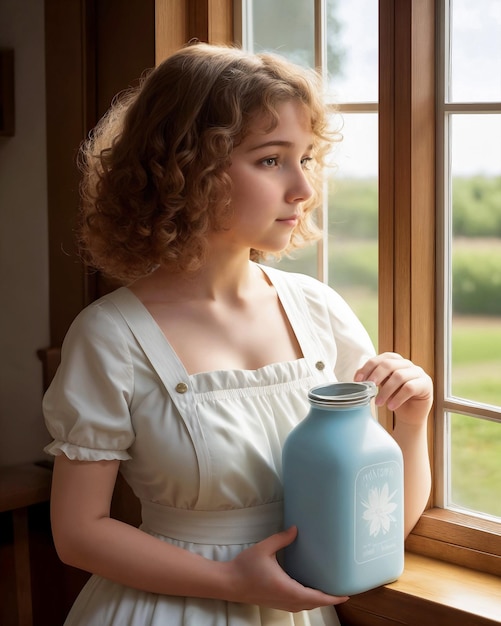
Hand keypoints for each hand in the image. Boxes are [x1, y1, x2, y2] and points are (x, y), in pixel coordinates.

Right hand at [225, 526, 348, 611]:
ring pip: (304, 606)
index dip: (332, 597)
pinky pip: (297, 605)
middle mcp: (286, 600)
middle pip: (313, 604)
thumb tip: (296, 529)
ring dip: (318, 601)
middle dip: (328, 599)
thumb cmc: (246, 566)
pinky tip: (308, 592)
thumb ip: (282, 539)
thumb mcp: (265, 548)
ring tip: (328, 592)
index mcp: (287, 589)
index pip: (315, 597)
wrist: (228, 583)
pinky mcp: (275, 603)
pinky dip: (307, 601)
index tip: (345, 595)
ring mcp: (280, 603)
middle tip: (341, 591)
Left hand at [354, 352, 432, 424]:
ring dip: (386, 391)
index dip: (368, 367)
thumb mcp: (381, 386)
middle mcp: (407, 364)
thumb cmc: (395, 397)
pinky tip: (391, 406)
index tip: (358, 380)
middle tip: (368, 388)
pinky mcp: (426, 384)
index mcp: (396, 361)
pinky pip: (410, 388)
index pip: (381, 358)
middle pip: (389, 364)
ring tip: (378, 403)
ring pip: (399, 376)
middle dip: (376, 375)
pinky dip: (398, 398)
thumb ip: (372, 378)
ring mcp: (418, 373)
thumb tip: (357, 375)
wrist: (410, 414)